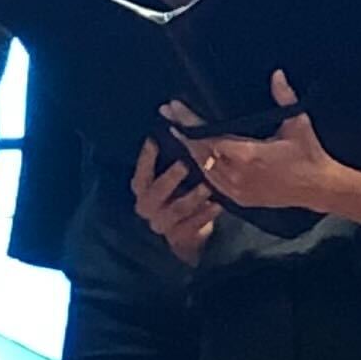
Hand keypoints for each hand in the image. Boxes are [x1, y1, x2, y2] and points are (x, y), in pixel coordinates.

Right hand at [129, 138, 217, 264]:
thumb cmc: (178, 194)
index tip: (155, 140)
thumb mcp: (171, 177)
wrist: (185, 234)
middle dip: (170, 178)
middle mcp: (147, 206)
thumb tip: (175, 123)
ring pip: (177, 209)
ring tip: (207, 186)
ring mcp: (162, 223)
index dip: (146, 157)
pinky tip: (219, 204)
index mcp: (142, 188)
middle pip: (156, 191)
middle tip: (185, 164)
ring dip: (192, 196)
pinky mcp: (179, 236)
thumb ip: (171, 156)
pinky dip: (206, 214)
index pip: (141, 172)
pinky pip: (193, 224)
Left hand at [163, 73, 342, 213]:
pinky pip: (213, 182)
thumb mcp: (298, 124)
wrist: (319, 188)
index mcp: (248, 155)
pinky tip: (196, 156)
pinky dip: (203, 167)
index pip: (208, 136)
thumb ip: (284, 98)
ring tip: (178, 132)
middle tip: (168, 115)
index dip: (189, 123)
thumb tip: (276, 74)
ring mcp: (237, 190)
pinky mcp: (240, 199)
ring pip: (203, 168)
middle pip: (199, 153)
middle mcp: (237, 175)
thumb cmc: (309, 154)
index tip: (175, 108)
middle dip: (183, 133)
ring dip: (190, 150)